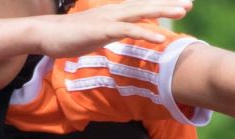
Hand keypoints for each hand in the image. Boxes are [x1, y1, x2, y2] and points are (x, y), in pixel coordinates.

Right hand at [35, 0, 191, 57]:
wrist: (45, 34)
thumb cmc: (67, 37)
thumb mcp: (94, 35)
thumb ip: (108, 34)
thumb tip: (116, 38)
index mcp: (112, 13)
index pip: (140, 7)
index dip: (160, 6)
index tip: (178, 6)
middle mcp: (113, 12)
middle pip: (146, 6)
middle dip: (168, 4)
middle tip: (189, 4)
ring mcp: (109, 19)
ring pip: (141, 13)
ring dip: (162, 12)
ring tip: (182, 13)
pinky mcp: (103, 30)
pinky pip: (128, 31)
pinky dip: (145, 33)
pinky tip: (160, 38)